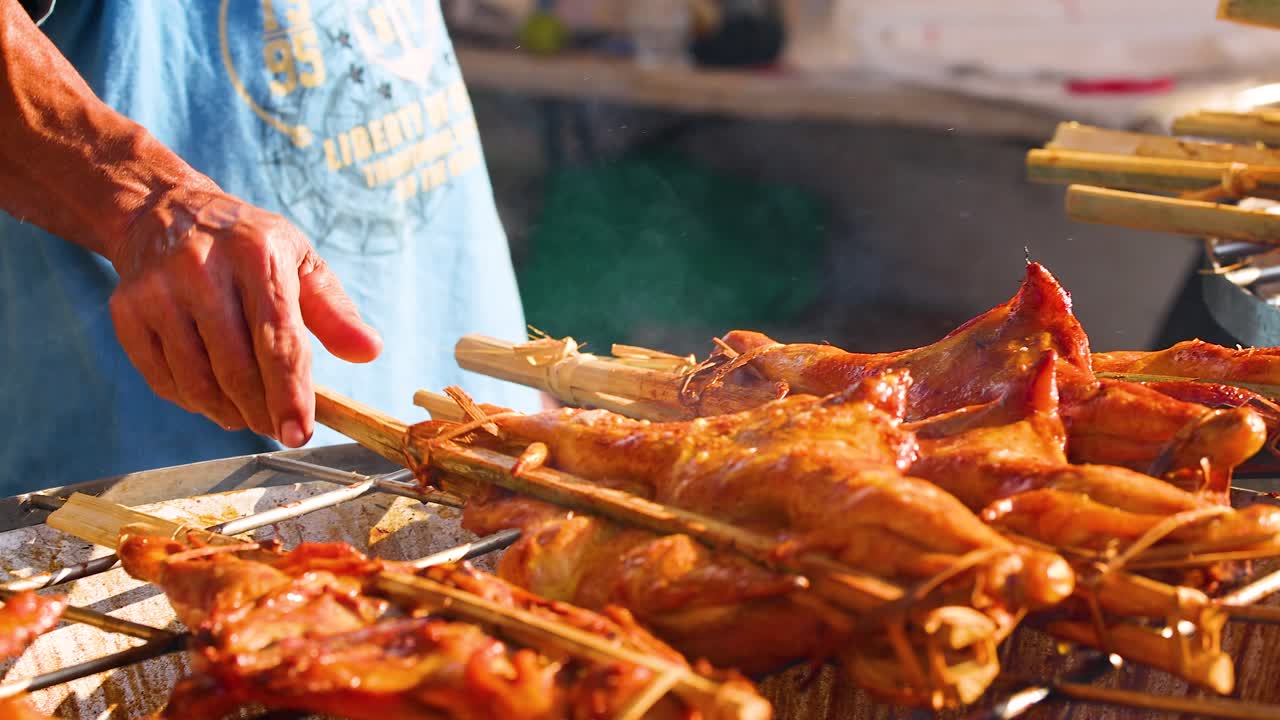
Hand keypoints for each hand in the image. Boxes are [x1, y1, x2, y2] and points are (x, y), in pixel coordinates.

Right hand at [108, 184, 381, 445]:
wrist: (165, 212)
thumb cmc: (249, 246)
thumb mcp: (300, 260)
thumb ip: (335, 311)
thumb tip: (370, 351)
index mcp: (257, 255)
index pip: (278, 340)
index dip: (290, 394)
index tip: (300, 434)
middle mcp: (202, 270)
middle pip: (236, 368)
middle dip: (263, 411)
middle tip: (280, 429)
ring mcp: (158, 291)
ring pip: (197, 381)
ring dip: (229, 412)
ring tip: (249, 415)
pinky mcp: (126, 311)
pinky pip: (163, 379)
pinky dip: (193, 401)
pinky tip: (213, 396)